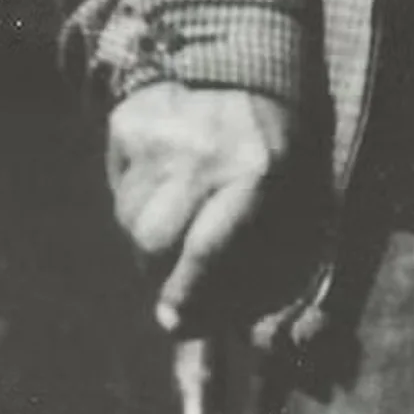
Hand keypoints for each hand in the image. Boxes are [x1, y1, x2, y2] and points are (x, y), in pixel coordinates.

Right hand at [105, 83, 290, 334]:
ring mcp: (162, 134)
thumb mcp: (296, 204)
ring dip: (147, 230)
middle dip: (159, 269)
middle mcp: (205, 151)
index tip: (175, 321)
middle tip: (174, 270)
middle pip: (152, 239)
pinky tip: (164, 177)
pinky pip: (117, 184)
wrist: (248, 70)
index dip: (189, 291)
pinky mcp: (129, 123)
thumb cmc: (278, 155)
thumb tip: (224, 343)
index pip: (207, 246)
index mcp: (258, 171)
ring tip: (180, 210)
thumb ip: (265, 271)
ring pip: (129, 216)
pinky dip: (135, 194)